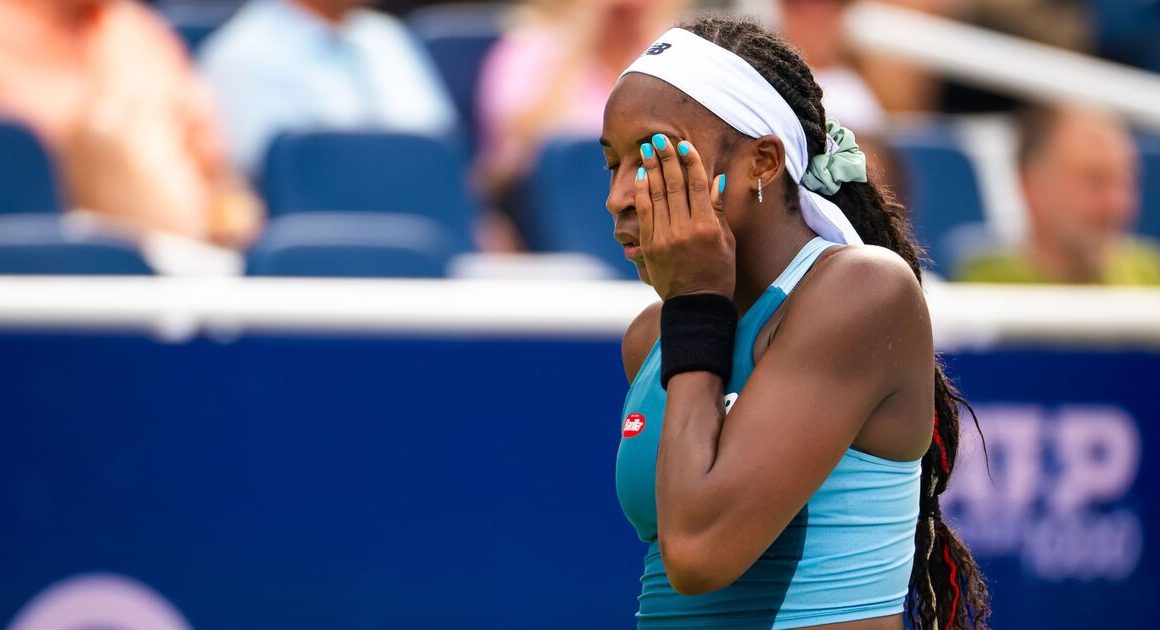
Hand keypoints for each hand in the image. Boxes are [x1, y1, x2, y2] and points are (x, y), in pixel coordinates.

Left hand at [636, 134, 735, 300]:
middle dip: (666, 158)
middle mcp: (684, 229)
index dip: (689, 162)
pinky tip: (641, 176)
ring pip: (657, 195)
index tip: (683, 145)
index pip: (697, 185)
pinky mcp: (650, 246)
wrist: (696, 306)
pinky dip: (642, 193)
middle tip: (659, 138)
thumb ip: (719, 210)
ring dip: (651, 169)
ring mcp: (664, 237)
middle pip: (674, 185)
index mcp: (707, 227)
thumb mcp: (726, 242)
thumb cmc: (717, 273)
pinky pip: (644, 213)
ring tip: (647, 150)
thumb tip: (717, 180)